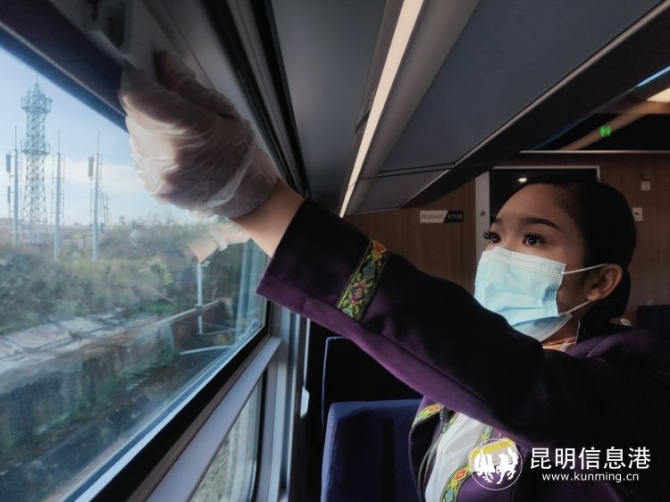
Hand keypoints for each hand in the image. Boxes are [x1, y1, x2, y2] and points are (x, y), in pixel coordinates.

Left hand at [118, 51, 277, 217]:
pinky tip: (176, 153)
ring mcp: (158, 175)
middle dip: (147, 104)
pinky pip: (141, 155)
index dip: (138, 80)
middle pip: (134, 114)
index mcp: (189, 132)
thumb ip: (188, 87)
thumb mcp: (224, 112)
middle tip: (170, 107)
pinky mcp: (154, 187)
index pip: (138, 96)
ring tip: (178, 136)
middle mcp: (167, 156)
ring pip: (135, 134)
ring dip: (149, 127)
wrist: (247, 196)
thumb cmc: (240, 152)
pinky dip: (153, 148)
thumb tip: (161, 62)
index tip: (147, 75)